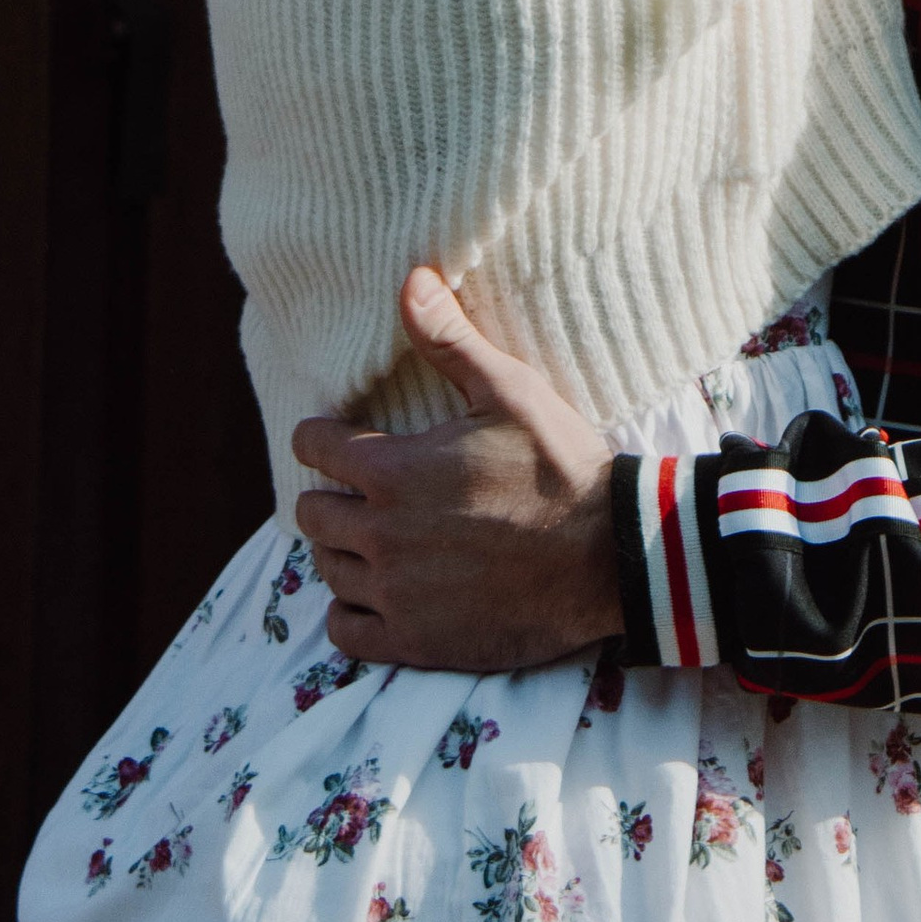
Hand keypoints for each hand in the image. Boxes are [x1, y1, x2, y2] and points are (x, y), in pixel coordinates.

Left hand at [290, 269, 619, 673]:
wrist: (609, 557)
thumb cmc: (560, 466)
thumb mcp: (509, 390)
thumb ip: (449, 340)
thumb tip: (410, 279)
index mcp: (393, 471)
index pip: (311, 447)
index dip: (322, 436)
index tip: (339, 438)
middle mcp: (381, 535)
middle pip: (311, 512)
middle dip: (331, 495)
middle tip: (365, 491)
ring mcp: (395, 594)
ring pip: (327, 569)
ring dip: (343, 551)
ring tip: (375, 539)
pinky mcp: (414, 643)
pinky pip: (344, 633)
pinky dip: (352, 613)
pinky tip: (379, 595)